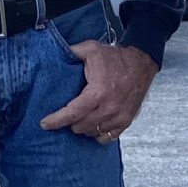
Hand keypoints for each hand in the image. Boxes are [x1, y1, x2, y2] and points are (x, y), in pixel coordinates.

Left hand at [40, 39, 156, 142]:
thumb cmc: (116, 57)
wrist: (142, 63)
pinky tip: (94, 125)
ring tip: (80, 118)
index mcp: (97, 92)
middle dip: (70, 122)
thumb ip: (72, 52)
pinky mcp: (127, 121)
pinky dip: (98, 133)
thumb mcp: (91, 49)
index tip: (45, 124)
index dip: (56, 120)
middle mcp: (109, 108)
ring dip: (84, 127)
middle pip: (81, 126)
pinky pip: (108, 137)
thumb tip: (54, 54)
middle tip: (67, 115)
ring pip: (93, 132)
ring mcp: (119, 117)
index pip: (72, 113)